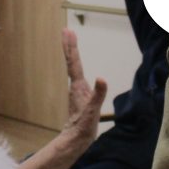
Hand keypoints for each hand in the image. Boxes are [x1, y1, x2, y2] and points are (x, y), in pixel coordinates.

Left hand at [60, 29, 107, 145]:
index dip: (72, 46)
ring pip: (73, 66)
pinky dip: (76, 64)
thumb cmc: (84, 125)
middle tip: (66, 30)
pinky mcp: (80, 94)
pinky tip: (77, 64)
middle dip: (69, 45)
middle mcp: (75, 85)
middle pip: (71, 61)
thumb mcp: (93, 110)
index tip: (68, 32)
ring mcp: (77, 89)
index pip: (74, 62)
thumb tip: (102, 78)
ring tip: (70, 39)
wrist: (76, 139)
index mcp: (78, 86)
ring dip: (71, 52)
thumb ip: (98, 94)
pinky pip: (77, 74)